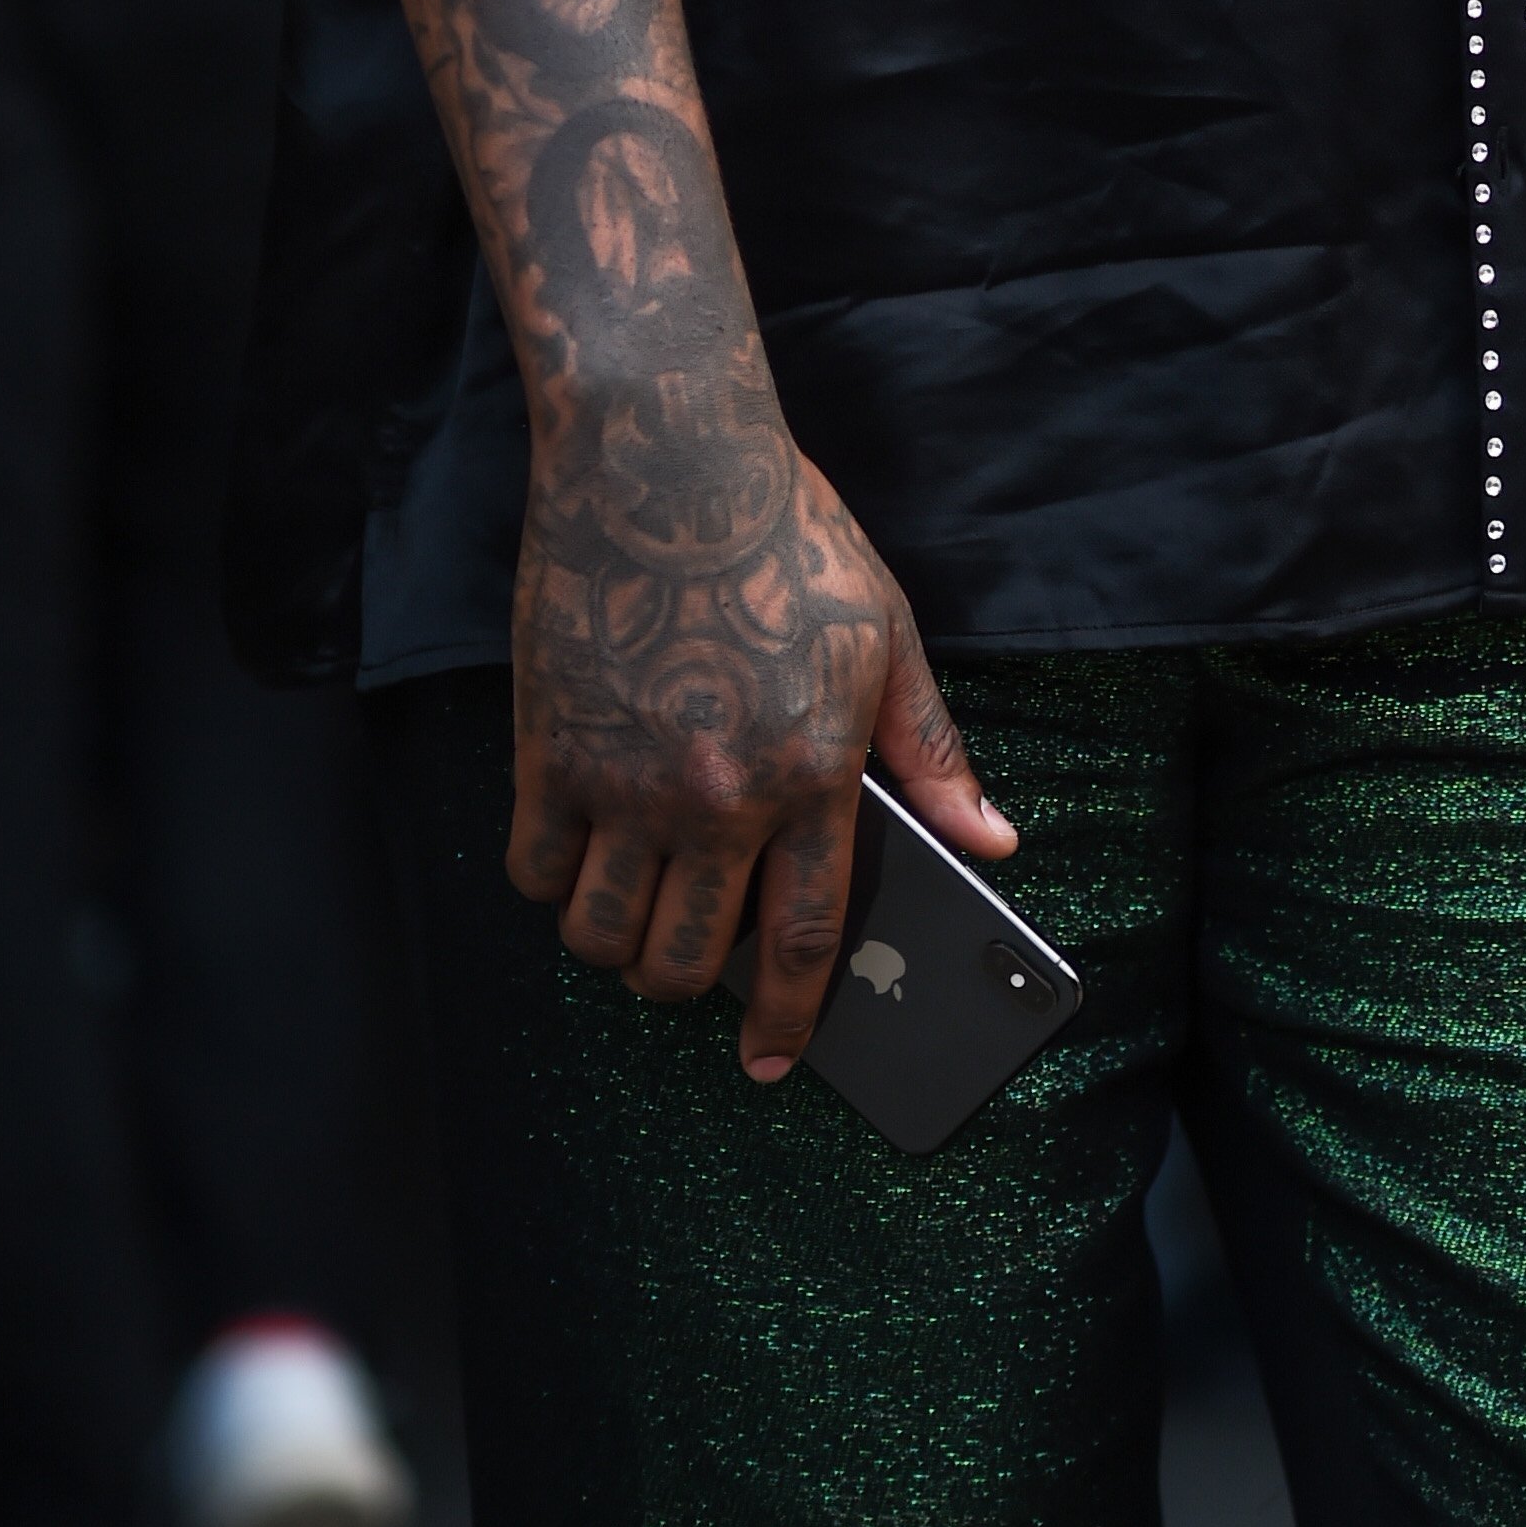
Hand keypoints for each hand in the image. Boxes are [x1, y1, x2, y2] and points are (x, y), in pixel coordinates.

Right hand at [508, 388, 1014, 1084]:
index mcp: (810, 775)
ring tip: (632, 909)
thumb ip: (933, 752)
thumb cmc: (787, 539)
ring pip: (602, 936)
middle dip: (689, 986)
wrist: (666, 462)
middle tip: (691, 958)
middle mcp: (717, 797)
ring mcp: (623, 781)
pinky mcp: (548, 751)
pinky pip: (532, 872)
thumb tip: (993, 841)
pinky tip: (574, 853)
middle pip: (687, 961)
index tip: (774, 1064)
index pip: (802, 942)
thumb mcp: (886, 636)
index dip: (788, 1022)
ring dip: (616, 945)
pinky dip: (550, 884)